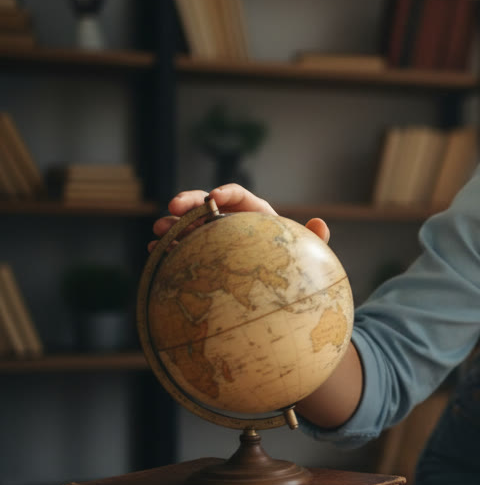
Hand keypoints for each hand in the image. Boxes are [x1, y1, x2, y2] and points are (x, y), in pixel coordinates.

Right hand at [148, 183, 329, 250]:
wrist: (279, 291)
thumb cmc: (293, 264)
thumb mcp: (303, 252)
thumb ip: (313, 238)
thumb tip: (320, 223)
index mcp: (255, 213)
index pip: (238, 195)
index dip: (225, 193)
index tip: (214, 199)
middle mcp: (229, 220)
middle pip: (205, 204)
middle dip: (188, 202)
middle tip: (173, 207)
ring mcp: (211, 236)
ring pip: (187, 224)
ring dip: (171, 224)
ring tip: (158, 232)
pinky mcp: (200, 254)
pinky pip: (180, 247)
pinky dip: (167, 247)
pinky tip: (155, 252)